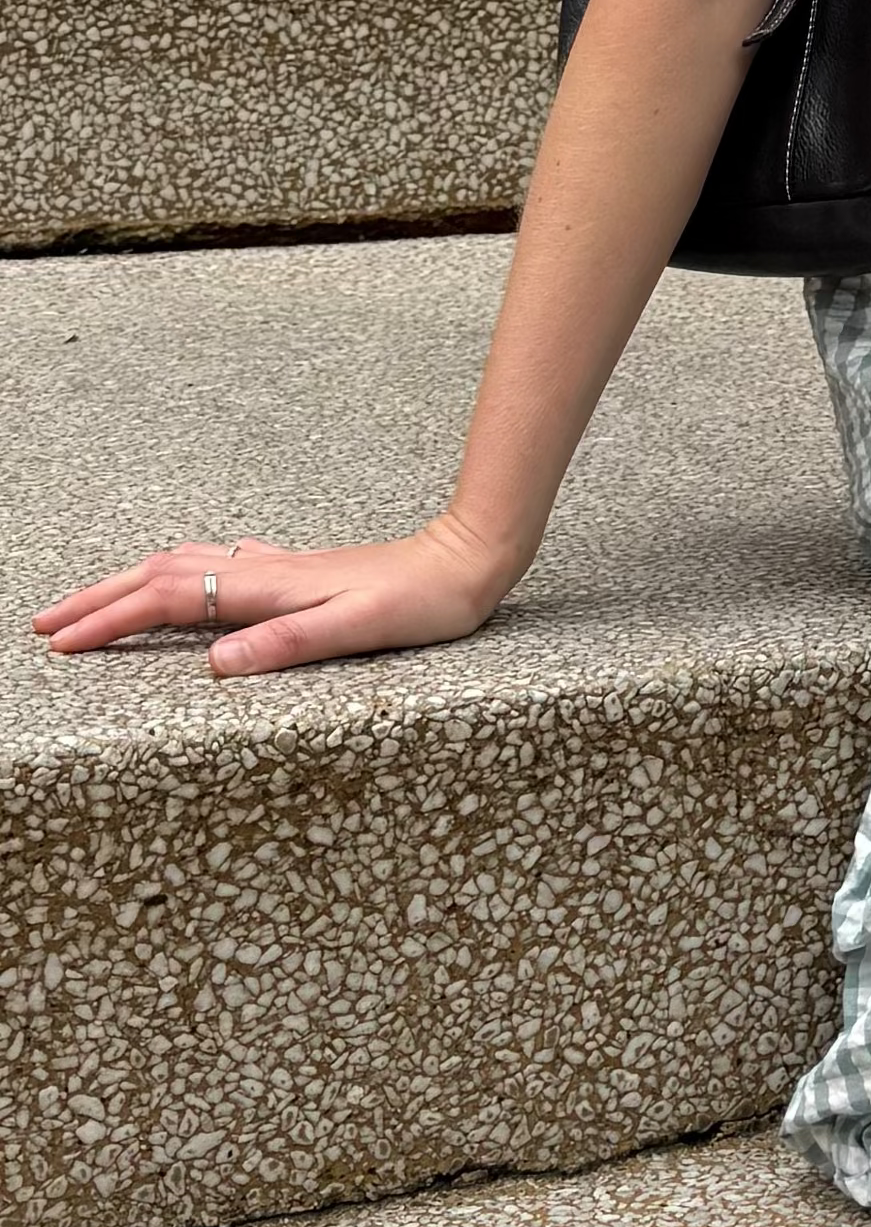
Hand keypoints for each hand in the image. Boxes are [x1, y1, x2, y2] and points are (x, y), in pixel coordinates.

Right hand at [31, 510, 519, 679]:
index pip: (169, 601)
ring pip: (185, 566)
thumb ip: (290, 644)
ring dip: (131, 584)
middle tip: (47, 625)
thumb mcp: (362, 629)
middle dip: (98, 600)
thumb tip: (216, 666)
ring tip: (94, 604)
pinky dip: (181, 575)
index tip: (63, 644)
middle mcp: (266, 572)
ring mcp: (281, 568)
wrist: (468, 560)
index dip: (110, 622)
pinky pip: (220, 568)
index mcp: (271, 589)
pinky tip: (193, 580)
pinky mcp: (301, 571)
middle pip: (160, 576)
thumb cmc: (425, 602)